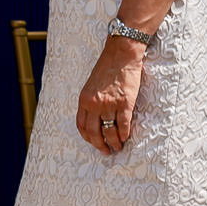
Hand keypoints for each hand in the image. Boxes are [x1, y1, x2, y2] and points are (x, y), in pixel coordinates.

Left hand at [77, 36, 146, 155]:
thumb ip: (90, 101)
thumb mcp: (91, 85)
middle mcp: (94, 104)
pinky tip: (125, 138)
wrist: (120, 54)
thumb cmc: (106, 68)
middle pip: (94, 132)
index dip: (87, 138)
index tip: (93, 143)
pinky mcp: (125, 102)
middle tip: (106, 151)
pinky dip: (124, 134)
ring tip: (117, 147)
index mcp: (84, 100)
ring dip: (113, 142)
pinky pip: (123, 124)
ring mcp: (110, 104)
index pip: (81, 125)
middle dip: (99, 145)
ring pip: (109, 131)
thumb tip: (94, 117)